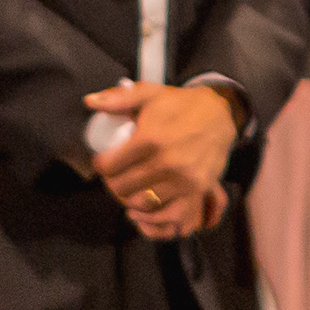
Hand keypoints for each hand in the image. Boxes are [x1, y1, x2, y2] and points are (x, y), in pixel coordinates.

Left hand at [88, 81, 243, 238]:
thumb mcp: (150, 94)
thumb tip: (88, 102)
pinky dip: (152, 216)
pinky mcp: (196, 190)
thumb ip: (119, 98)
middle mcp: (166, 162)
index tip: (103, 162)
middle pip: (122, 188)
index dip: (101, 165)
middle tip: (115, 176)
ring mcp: (182, 179)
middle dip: (112, 183)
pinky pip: (167, 214)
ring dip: (129, 198)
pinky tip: (144, 206)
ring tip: (129, 188)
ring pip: (141, 203)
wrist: (221, 114)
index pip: (110, 166)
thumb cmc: (181, 104)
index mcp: (150, 138)